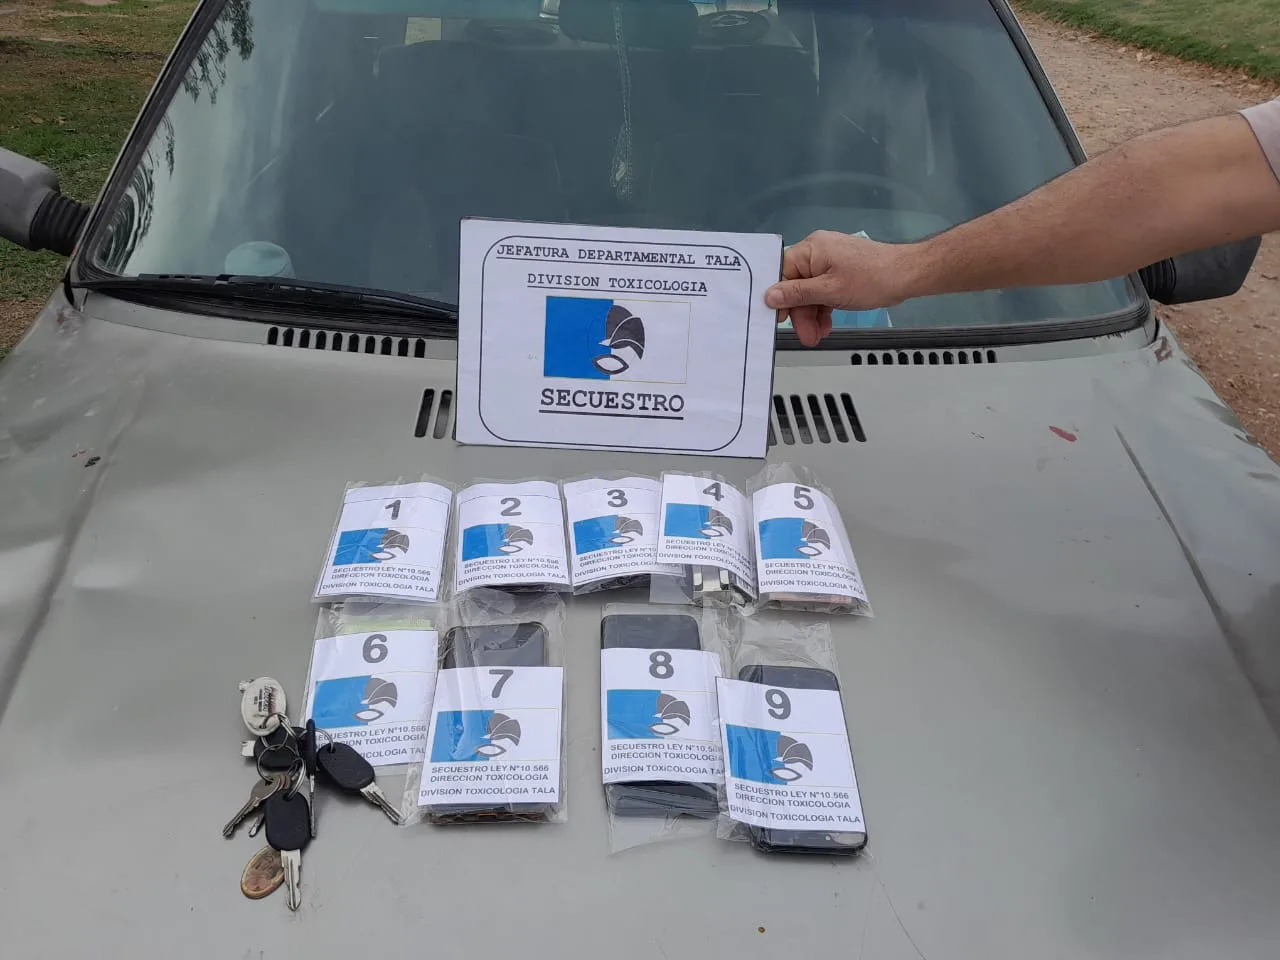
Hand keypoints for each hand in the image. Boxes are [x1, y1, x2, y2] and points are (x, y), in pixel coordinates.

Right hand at [765, 231, 914, 345]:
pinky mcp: (841, 271)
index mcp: (811, 249)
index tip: (779, 319)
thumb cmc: (871, 279)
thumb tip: (770, 296)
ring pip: (811, 291)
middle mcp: (818, 251)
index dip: (779, 297)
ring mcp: (830, 261)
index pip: (783, 272)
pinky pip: (824, 290)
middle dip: (801, 313)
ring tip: (817, 335)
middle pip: (797, 285)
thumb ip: (797, 294)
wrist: (907, 275)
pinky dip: (824, 308)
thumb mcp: (830, 291)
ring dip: (812, 315)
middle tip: (807, 336)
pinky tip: (826, 325)